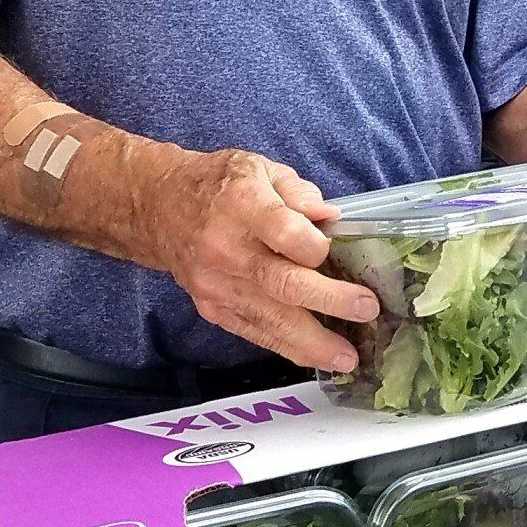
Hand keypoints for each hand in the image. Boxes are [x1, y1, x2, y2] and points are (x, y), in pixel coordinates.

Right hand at [146, 148, 377, 370]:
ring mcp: (218, 285)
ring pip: (269, 318)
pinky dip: (286, 346)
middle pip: (282, 283)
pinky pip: (253, 331)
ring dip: (312, 342)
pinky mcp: (213, 308)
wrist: (159, 208)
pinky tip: (315, 356)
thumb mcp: (261, 168)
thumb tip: (331, 218)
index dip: (315, 247)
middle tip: (367, 310)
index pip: (285, 232)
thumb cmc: (221, 185)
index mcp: (244, 205)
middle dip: (329, 301)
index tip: (335, 251)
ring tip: (347, 357)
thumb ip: (299, 192)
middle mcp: (228, 249)